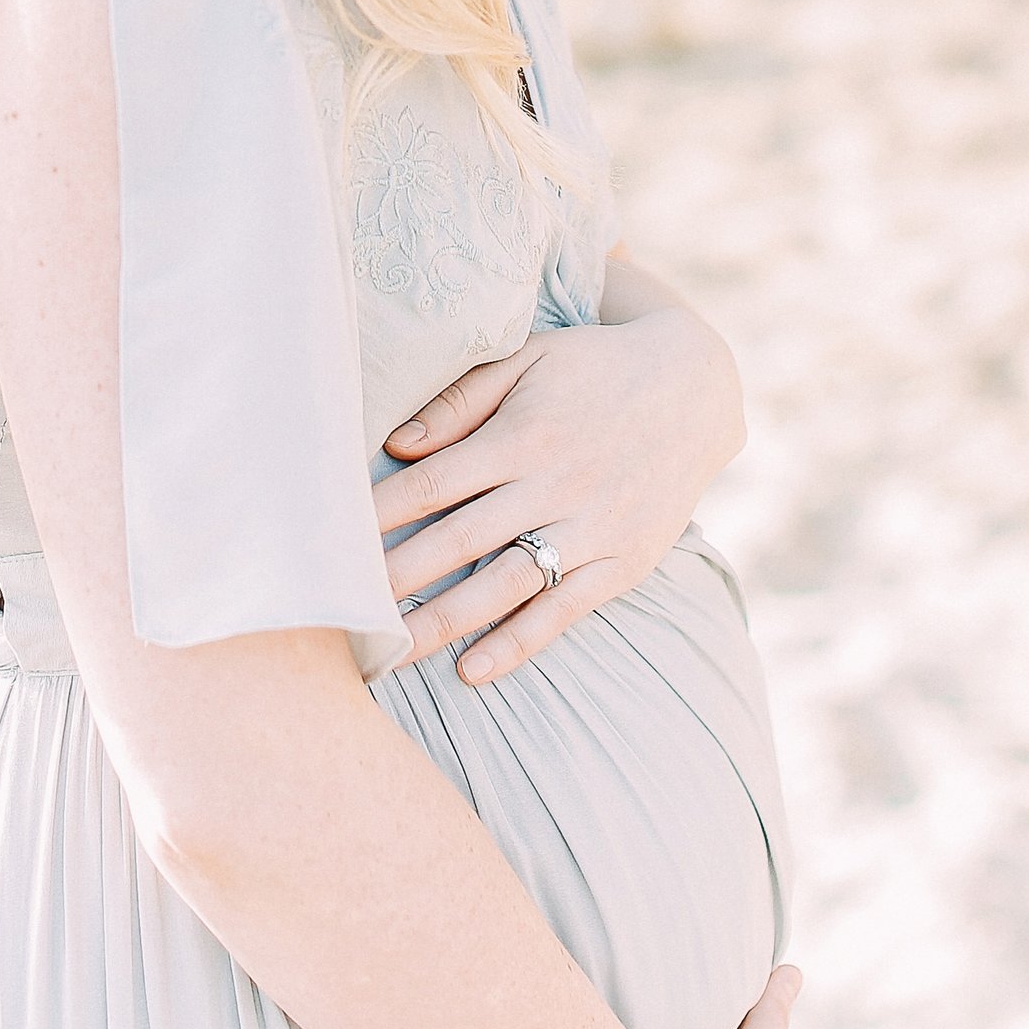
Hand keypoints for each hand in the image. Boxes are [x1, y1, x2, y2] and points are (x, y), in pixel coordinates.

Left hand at [374, 284, 743, 684]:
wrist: (696, 389)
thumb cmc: (595, 368)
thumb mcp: (529, 358)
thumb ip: (462, 399)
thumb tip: (398, 442)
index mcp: (523, 435)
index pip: (435, 481)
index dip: (381, 512)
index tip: (332, 540)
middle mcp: (554, 485)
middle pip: (460, 539)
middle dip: (396, 576)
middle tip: (340, 609)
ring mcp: (591, 528)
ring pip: (505, 586)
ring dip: (445, 622)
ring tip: (391, 652)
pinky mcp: (622, 562)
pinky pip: (564, 611)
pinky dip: (518, 643)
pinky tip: (473, 670)